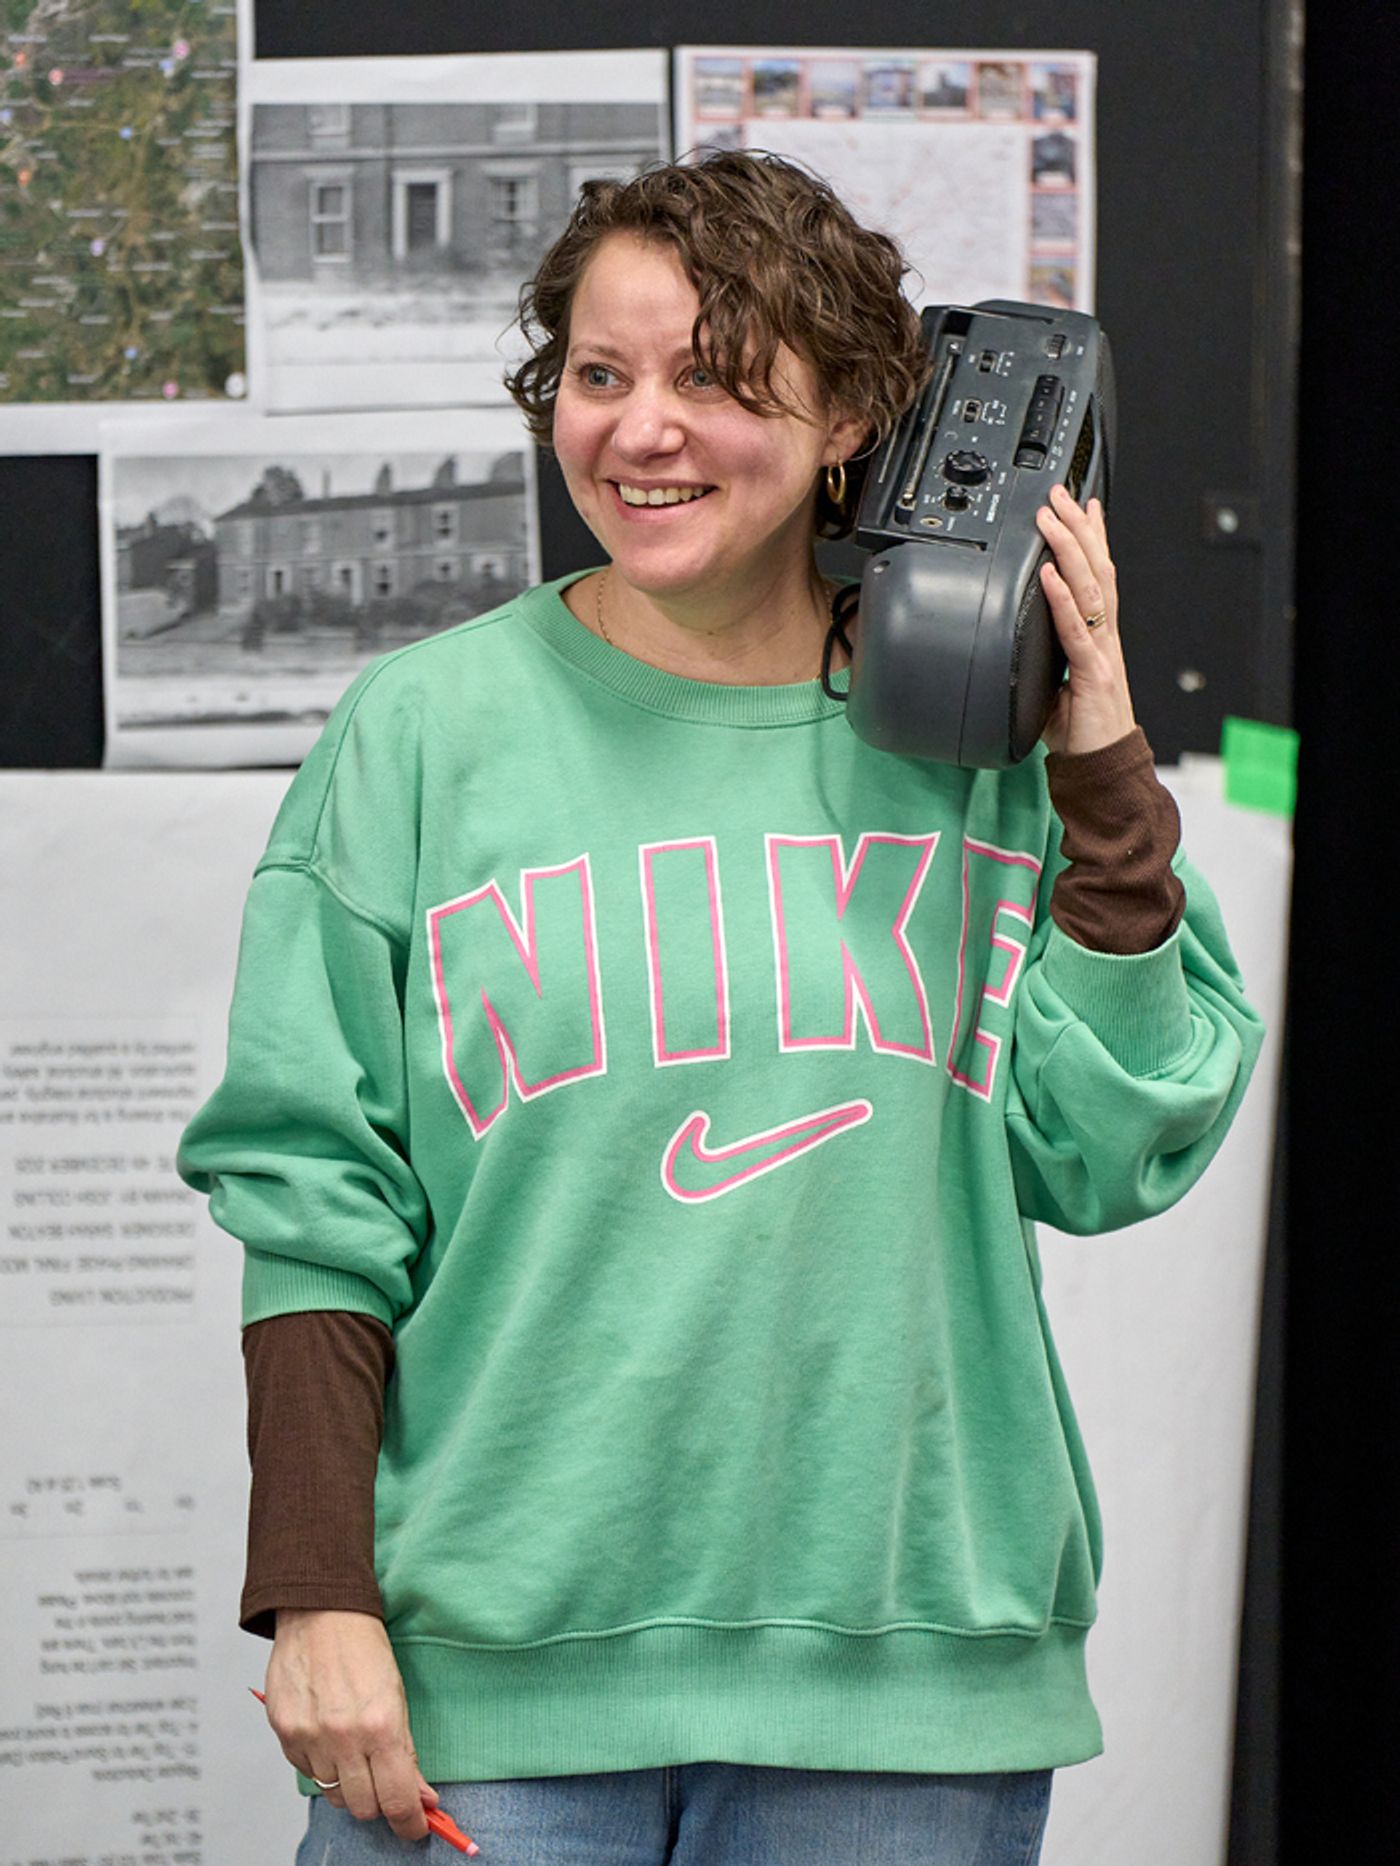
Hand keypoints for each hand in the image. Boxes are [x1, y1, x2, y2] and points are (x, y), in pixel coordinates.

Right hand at [261, 1609, 436, 1840]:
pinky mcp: (284, 1734)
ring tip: (354, 1749)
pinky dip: (321, 1764)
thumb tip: (421, 1797)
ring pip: (334, 1794)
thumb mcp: (398, 1696)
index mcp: (381, 1726)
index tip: (416, 1829)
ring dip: (349, 1783)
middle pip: (364, 1808)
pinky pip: (307, 1773)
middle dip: (379, 1803)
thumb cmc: (364, 1649)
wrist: (322, 1613)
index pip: (398, 1799)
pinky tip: (328, 1735)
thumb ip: (406, 1751)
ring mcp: (310, 1738)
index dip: (410, 1823)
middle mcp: (344, 1737)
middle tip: (385, 1784)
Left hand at [1036, 483, 1136, 755]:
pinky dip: (1061, 598)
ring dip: (1068, 548)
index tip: (1083, 506)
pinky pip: (1075, 629)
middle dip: (1077, 527)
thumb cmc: (1083, 732)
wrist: (1103, 768)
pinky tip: (1050, 574)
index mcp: (1097, 637)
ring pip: (1089, 589)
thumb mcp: (1053, 687)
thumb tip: (1017, 646)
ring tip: (1050, 518)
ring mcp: (1101, 652)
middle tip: (1060, 493)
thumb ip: (1041, 662)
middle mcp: (1104, 637)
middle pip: (1095, 569)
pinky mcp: (1092, 674)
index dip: (1091, 538)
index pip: (1097, 576)